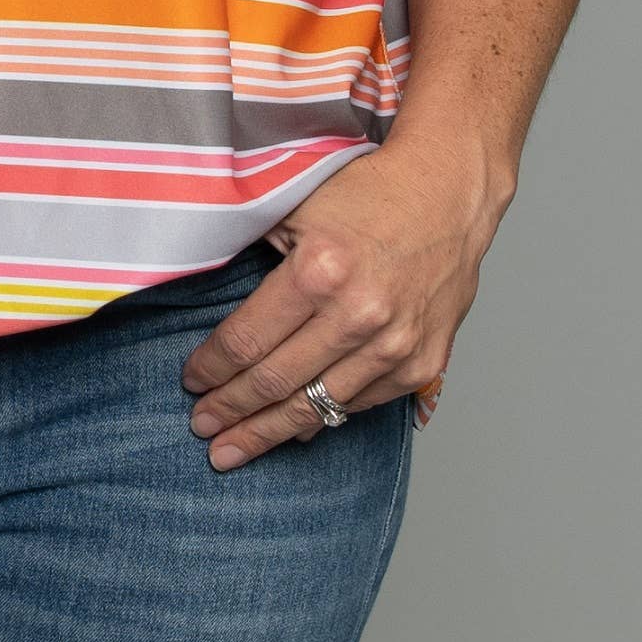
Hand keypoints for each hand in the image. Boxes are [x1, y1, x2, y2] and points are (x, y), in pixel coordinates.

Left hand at [182, 147, 503, 468]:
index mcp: (319, 271)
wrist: (449, 193)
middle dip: (229, 411)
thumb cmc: (369, 194)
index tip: (192, 382)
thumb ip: (249, 249)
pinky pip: (359, 404)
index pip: (247, 341)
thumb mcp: (294, 204)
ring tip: (234, 448)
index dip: (211, 369)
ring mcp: (395, 345)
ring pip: (316, 407)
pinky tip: (294, 429)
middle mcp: (359, 315)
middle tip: (202, 428)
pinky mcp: (422, 363)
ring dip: (269, 432)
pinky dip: (323, 417)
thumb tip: (203, 298)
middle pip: (275, 383)